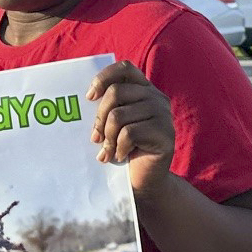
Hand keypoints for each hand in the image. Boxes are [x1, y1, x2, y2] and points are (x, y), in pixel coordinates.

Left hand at [87, 60, 173, 193]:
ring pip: (119, 115)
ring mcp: (164, 115)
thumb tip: (86, 98)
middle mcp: (156, 98)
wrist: (144, 182)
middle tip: (96, 138)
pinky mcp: (165, 134)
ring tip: (108, 151)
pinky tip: (121, 156)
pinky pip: (129, 133)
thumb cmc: (124, 151)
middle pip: (116, 92)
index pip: (124, 69)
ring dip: (108, 137)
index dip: (104, 78)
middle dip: (99, 118)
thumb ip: (107, 108)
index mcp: (144, 90)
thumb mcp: (113, 125)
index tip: (89, 97)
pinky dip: (118, 148)